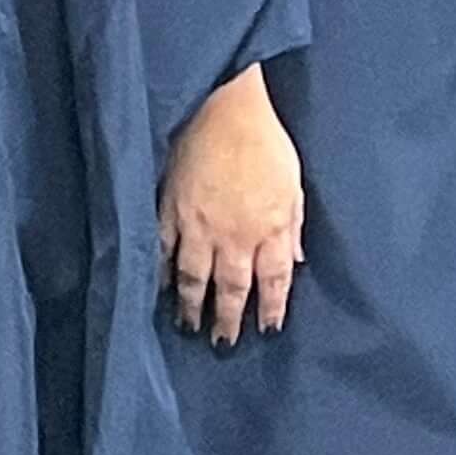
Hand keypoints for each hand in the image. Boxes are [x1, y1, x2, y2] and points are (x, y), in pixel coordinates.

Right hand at [161, 67, 302, 343]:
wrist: (223, 109)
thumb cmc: (266, 142)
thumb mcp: (294, 184)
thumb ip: (293, 226)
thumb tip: (295, 261)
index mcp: (270, 228)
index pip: (273, 281)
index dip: (271, 309)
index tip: (268, 331)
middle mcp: (234, 235)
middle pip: (233, 288)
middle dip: (229, 320)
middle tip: (223, 345)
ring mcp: (198, 226)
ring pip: (195, 277)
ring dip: (192, 306)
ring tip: (188, 328)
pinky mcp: (170, 211)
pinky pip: (165, 251)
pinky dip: (162, 273)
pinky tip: (160, 289)